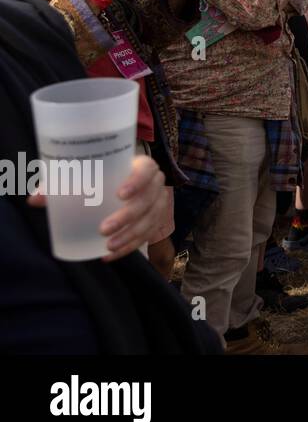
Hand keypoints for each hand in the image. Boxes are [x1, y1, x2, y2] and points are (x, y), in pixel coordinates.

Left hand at [30, 155, 167, 261]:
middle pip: (148, 201)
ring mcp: (159, 203)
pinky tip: (110, 255)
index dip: (136, 182)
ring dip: (130, 236)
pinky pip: (147, 236)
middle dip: (127, 217)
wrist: (129, 182)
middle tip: (103, 229)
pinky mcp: (156, 220)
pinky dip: (129, 247)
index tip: (118, 195)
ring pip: (150, 221)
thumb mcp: (88, 174)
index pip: (146, 171)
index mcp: (142, 166)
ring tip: (108, 247)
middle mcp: (156, 184)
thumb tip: (35, 199)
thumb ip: (62, 183)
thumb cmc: (106, 175)